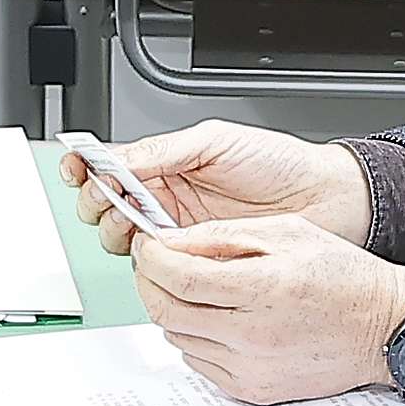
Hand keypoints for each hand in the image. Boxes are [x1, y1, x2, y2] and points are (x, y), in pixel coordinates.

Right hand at [76, 120, 363, 244]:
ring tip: (136, 225)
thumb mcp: (217, 142)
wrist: (324, 199)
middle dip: (98, 203)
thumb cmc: (280, 163)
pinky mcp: (196, 259)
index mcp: (168, 162)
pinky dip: (148, 259)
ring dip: (119, 231)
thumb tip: (121, 160)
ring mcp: (179, 230)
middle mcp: (168, 196)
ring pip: (126, 237)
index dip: (88, 168)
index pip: (113, 165)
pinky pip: (159, 264)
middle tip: (109, 201)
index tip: (79, 170)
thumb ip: (164, 151)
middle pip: (108, 204)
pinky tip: (156, 249)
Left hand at [129, 217, 404, 402]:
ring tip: (196, 289)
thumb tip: (171, 241)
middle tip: (157, 266)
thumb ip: (223, 237)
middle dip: (151, 283)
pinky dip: (196, 338)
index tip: (149, 245)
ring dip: (174, 310)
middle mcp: (252, 335)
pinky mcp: (252, 390)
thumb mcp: (287, 232)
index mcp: (262, 288)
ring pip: (178, 339)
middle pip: (166, 312)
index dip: (151, 258)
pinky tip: (219, 319)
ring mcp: (250, 368)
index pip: (177, 277)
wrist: (384, 327)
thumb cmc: (343, 277)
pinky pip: (199, 363)